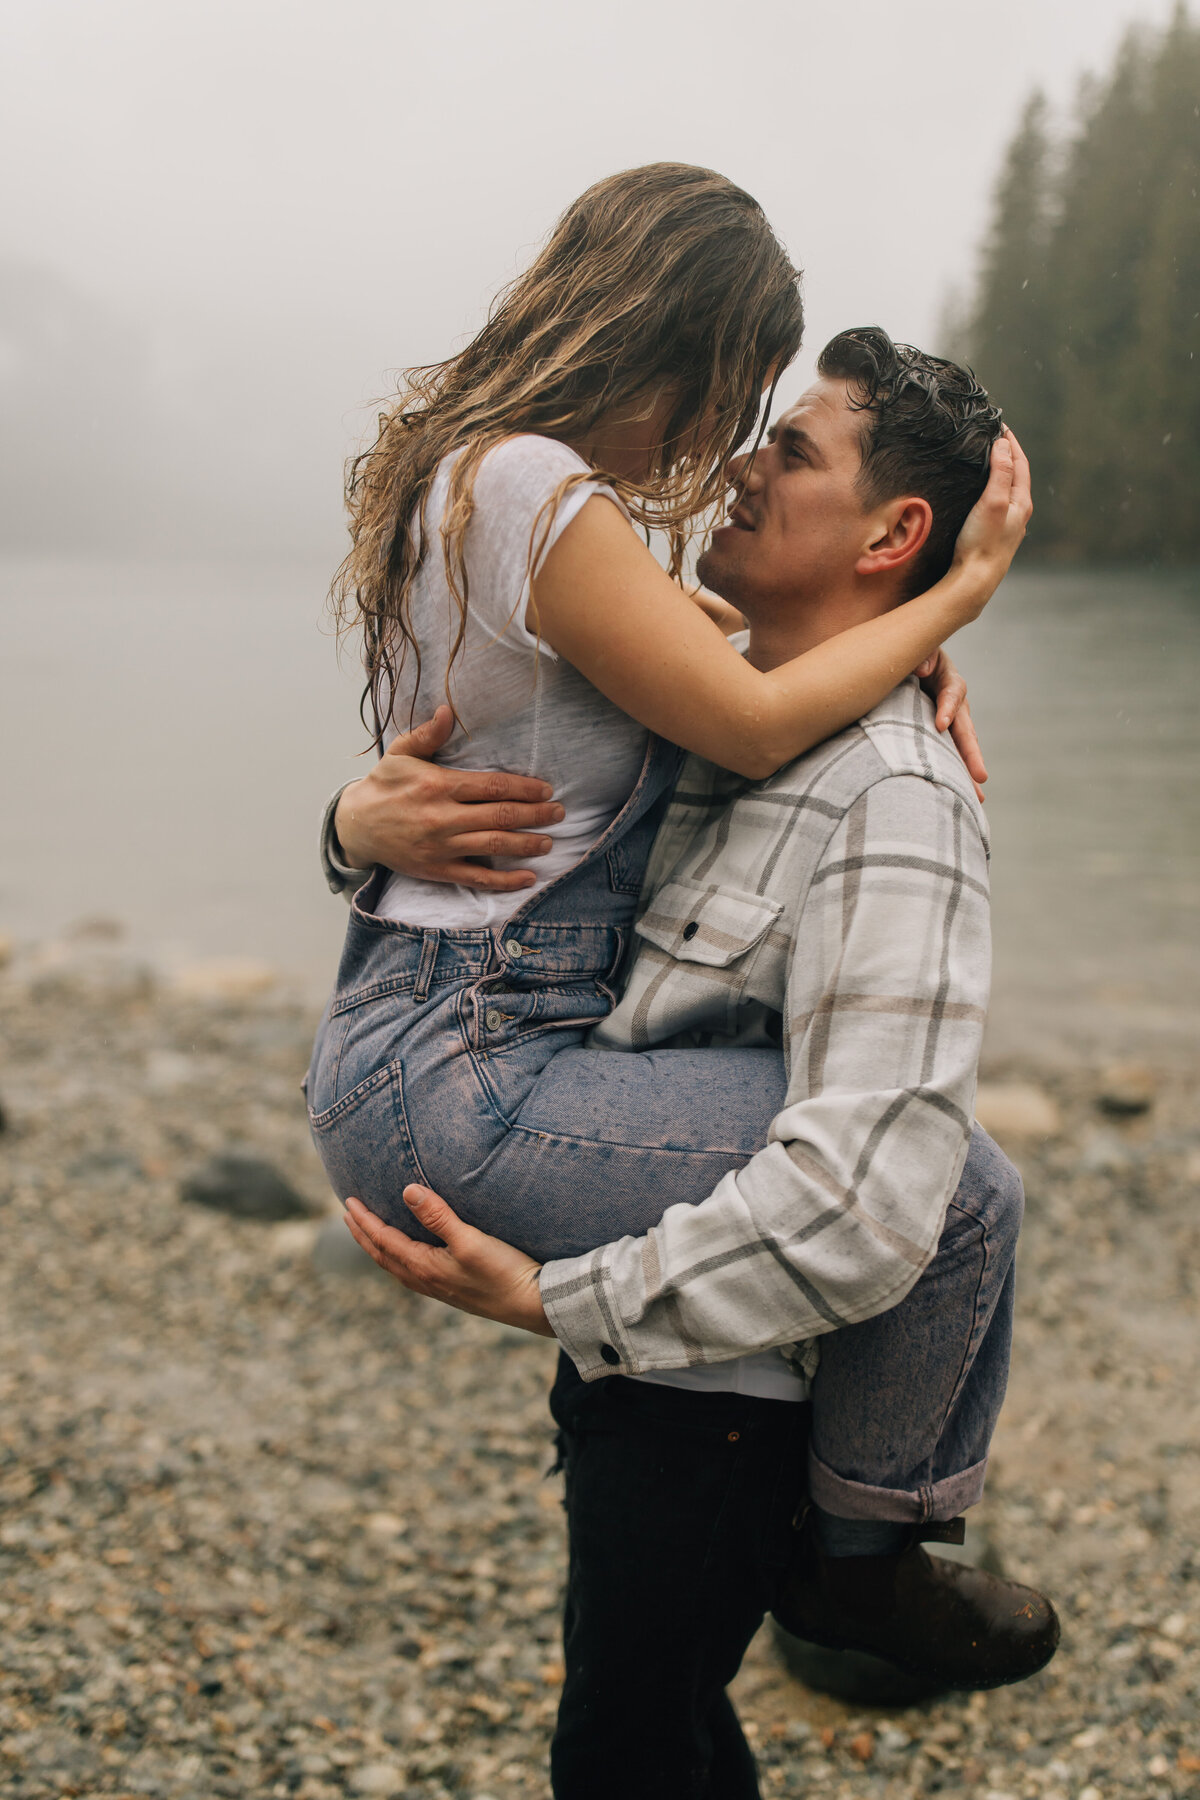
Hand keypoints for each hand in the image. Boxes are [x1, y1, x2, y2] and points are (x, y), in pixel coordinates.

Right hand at [334, 705, 564, 890]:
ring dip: (526, 844)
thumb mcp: (400, 754)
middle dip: (536, 815)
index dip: (524, 789)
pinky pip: (476, 878)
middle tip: (560, 813)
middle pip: (500, 816)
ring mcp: (441, 847)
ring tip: (549, 842)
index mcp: (438, 786)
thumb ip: (427, 734)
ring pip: (493, 846)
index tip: (546, 790)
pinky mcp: (437, 870)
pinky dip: (504, 880)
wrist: (355, 827)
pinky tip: (528, 876)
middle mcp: (442, 817)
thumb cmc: (382, 786)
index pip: (492, 786)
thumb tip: (448, 710)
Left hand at [342, 1189, 555, 1337]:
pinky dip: (396, 1258)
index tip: (347, 1201)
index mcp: (423, 1267)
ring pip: (394, 1266)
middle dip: (363, 1234)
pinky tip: (406, 1255)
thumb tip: (407, 1190)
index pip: (382, 1239)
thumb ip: (438, 1215)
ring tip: (368, 1233)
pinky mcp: (450, 1290)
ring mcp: (437, 1288)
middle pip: (381, 1255)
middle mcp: (424, 1280)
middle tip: (347, 1215)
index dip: (364, 1220)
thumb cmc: (502, 1272)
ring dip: (377, 1247)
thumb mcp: (469, 1239)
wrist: (530, 1304)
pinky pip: (409, 1272)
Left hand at [915, 649, 986, 799]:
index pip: (952, 692)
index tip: (941, 725)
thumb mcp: (916, 647)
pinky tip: (961, 793)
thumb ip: (921, 655)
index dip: (948, 708)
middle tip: (980, 776)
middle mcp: (955, 702)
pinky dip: (955, 771)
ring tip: (976, 796)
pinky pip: (949, 752)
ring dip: (968, 770)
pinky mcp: (940, 732)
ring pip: (962, 745)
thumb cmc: (909, 654)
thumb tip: (921, 670)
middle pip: (965, 728)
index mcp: (948, 678)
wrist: (904, 663)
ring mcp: (950, 719)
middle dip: (971, 754)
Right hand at [950, 427, 1032, 601]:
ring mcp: (1008, 527)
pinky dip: (993, 491)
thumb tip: (1003, 445)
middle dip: (1008, 455)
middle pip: (1017, 476)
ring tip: (988, 461)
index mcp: (1022, 503)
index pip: (1020, 463)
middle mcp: (1019, 514)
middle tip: (994, 438)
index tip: (1000, 425)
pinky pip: (998, 506)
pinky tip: (982, 496)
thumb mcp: (993, 502)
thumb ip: (1001, 473)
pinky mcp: (995, 537)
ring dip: (1001, 474)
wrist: (974, 582)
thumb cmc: (983, 543)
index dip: (1011, 443)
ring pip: (1008, 492)